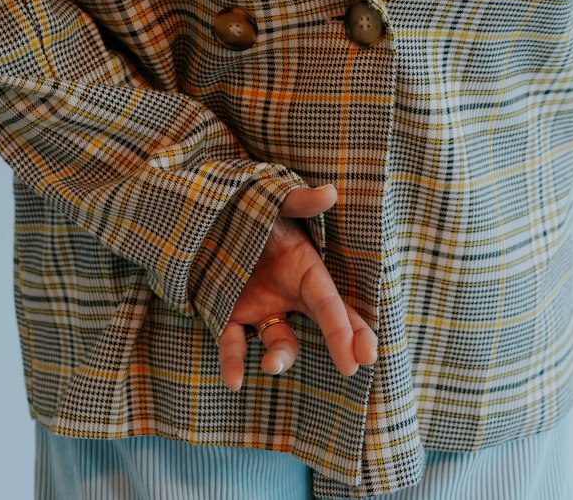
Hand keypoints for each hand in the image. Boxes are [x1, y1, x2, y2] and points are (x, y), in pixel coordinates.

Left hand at [217, 183, 377, 389]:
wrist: (207, 215)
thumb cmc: (247, 204)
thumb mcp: (273, 200)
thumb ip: (298, 201)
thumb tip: (331, 192)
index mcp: (304, 266)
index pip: (330, 300)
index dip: (348, 326)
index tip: (365, 353)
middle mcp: (288, 292)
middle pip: (323, 324)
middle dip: (342, 343)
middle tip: (354, 366)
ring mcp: (261, 308)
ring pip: (279, 342)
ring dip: (280, 357)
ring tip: (270, 365)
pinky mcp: (230, 316)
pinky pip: (234, 344)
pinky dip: (233, 362)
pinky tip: (234, 380)